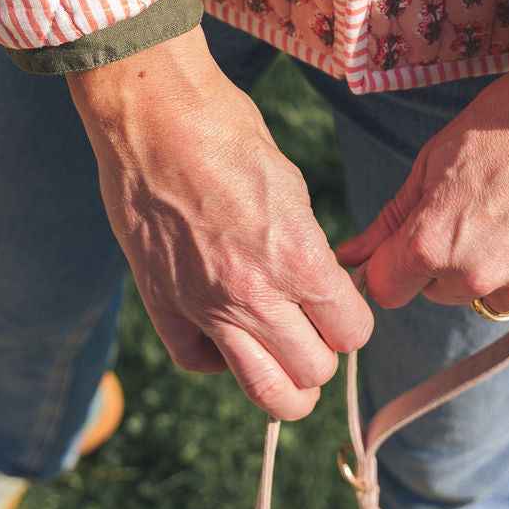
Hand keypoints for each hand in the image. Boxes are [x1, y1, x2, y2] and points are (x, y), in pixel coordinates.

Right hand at [68, 26, 372, 419]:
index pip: (353, 333)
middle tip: (310, 328)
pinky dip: (214, 358)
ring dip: (281, 380)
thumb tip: (316, 281)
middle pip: (314, 375)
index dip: (351, 320)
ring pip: (264, 393)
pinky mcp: (162, 301)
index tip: (339, 304)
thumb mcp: (291, 185)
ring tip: (277, 352)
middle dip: (321, 355)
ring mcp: (205, 305)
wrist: (155, 115)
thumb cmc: (227, 133)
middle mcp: (257, 295)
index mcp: (300, 260)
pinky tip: (221, 332)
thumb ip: (307, 246)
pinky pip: (197, 361)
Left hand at [337, 23, 508, 312]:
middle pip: (437, 292)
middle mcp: (479, 277)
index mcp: (433, 244)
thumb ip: (391, 219)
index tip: (404, 243)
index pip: (387, 290)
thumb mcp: (433, 161)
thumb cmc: (505, 122)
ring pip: (486, 295)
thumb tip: (350, 255)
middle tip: (469, 208)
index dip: (391, 265)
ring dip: (488, 268)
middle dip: (440, 262)